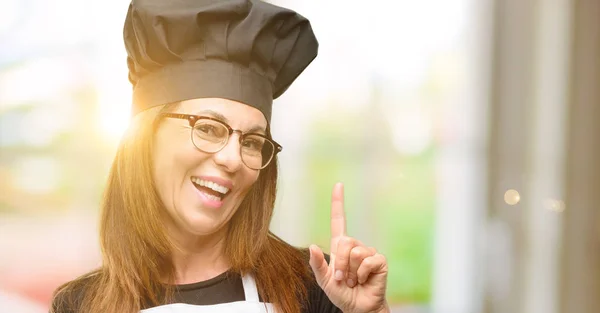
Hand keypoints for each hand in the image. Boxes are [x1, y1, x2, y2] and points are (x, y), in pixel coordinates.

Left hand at [309, 183, 388, 312]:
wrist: (358, 308)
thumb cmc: (342, 293)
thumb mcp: (324, 280)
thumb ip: (318, 264)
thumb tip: (313, 246)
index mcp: (340, 247)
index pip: (339, 220)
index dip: (338, 203)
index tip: (338, 185)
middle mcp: (355, 246)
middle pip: (345, 242)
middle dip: (340, 263)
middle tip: (343, 278)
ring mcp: (368, 252)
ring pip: (356, 253)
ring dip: (351, 272)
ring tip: (354, 280)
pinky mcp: (379, 261)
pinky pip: (368, 261)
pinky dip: (362, 274)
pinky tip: (364, 280)